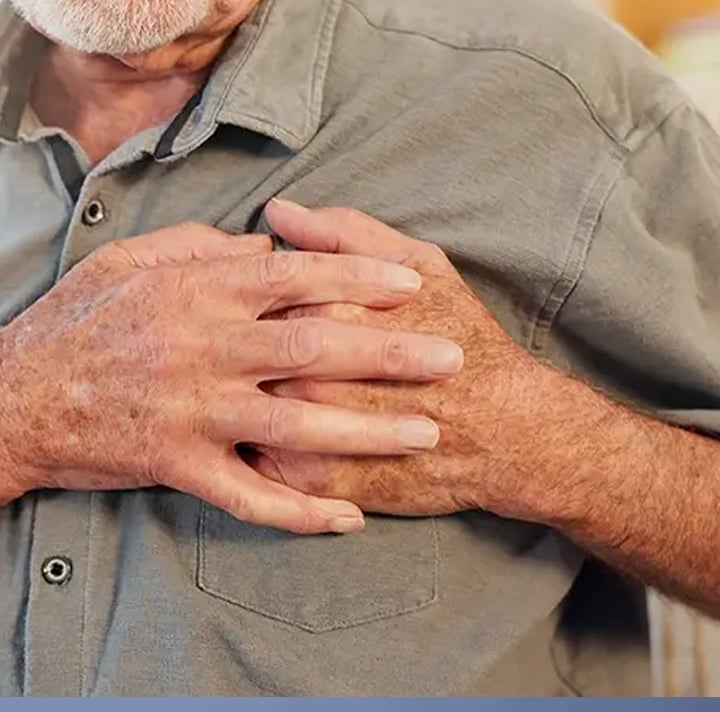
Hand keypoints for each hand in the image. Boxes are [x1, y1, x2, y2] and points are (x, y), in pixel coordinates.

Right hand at [0, 222, 466, 533]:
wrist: (9, 400)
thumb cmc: (71, 321)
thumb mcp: (126, 260)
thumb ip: (197, 247)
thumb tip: (262, 244)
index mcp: (192, 293)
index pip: (293, 278)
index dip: (358, 278)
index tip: (412, 282)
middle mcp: (200, 349)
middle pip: (313, 349)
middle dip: (389, 353)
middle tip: (451, 357)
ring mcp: (189, 412)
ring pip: (295, 425)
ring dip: (368, 430)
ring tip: (426, 432)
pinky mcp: (175, 465)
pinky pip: (247, 495)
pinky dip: (300, 511)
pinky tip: (347, 519)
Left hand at [251, 201, 570, 518]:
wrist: (508, 433)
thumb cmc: (463, 339)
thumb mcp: (419, 265)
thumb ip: (343, 235)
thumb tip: (277, 210)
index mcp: (326, 311)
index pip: (250, 294)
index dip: (239, 297)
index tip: (241, 302)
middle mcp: (309, 372)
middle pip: (236, 355)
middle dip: (226, 352)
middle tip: (229, 351)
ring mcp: (308, 430)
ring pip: (237, 410)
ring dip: (226, 400)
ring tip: (233, 389)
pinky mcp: (313, 478)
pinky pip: (254, 463)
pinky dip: (245, 447)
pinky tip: (249, 433)